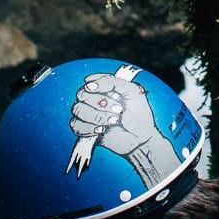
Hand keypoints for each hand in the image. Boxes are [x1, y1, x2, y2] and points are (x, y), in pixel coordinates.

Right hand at [68, 66, 173, 186]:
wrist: (141, 137)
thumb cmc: (138, 113)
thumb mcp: (131, 90)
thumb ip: (111, 81)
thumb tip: (89, 82)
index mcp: (103, 88)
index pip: (90, 82)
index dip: (99, 87)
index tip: (113, 93)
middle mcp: (92, 99)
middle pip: (82, 95)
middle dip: (101, 103)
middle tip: (118, 110)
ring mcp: (87, 114)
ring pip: (78, 110)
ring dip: (97, 116)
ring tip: (113, 120)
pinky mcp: (84, 130)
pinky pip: (77, 125)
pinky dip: (90, 128)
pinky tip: (102, 130)